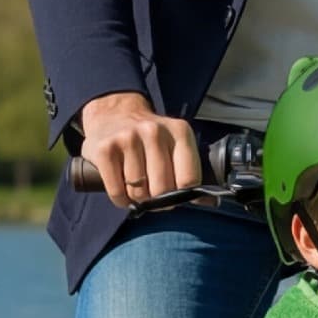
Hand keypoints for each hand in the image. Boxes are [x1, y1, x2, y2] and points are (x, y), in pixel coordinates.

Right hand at [74, 91, 208, 202]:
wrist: (113, 113)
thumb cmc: (149, 139)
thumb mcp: (175, 145)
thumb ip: (191, 172)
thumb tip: (212, 203)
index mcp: (179, 131)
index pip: (189, 179)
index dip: (182, 196)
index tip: (175, 195)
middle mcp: (154, 131)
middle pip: (163, 189)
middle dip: (158, 200)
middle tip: (153, 193)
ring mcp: (128, 138)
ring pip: (139, 193)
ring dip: (137, 198)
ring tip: (136, 186)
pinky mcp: (105, 149)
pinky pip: (117, 193)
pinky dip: (121, 200)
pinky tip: (122, 190)